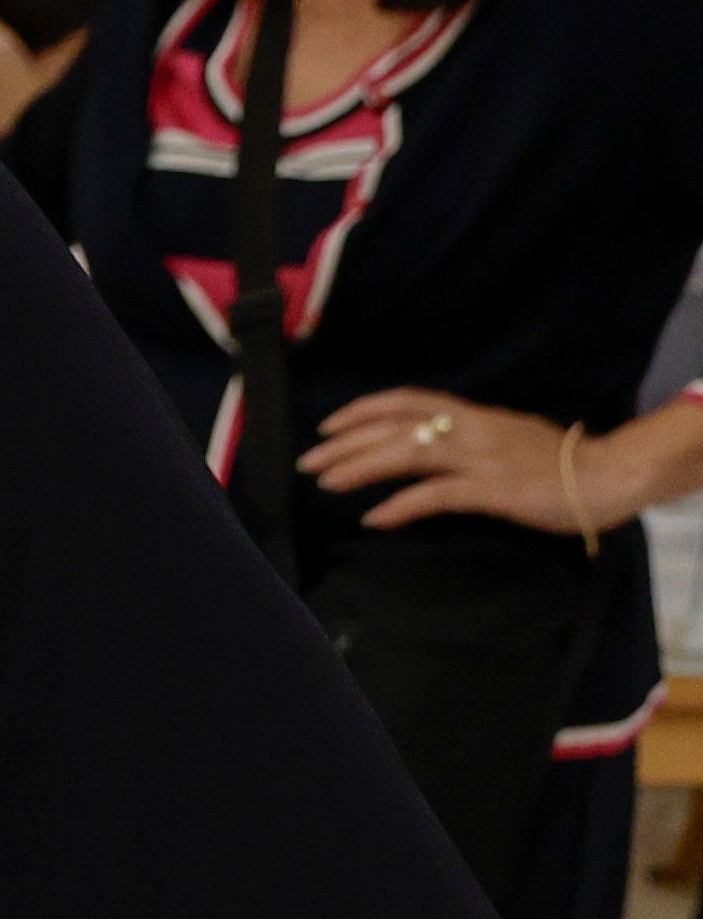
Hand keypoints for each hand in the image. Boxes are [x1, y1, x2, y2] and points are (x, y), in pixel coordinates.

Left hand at [305, 385, 602, 534]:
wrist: (610, 475)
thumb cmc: (558, 464)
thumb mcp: (504, 440)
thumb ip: (466, 441)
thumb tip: (427, 449)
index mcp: (475, 416)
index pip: (410, 401)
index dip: (365, 409)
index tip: (329, 423)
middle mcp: (474, 430)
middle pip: (398, 427)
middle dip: (347, 442)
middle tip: (309, 461)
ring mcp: (484, 459)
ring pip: (410, 453)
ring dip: (362, 466)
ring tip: (326, 482)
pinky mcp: (496, 490)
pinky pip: (439, 495)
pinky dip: (402, 504)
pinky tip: (375, 518)